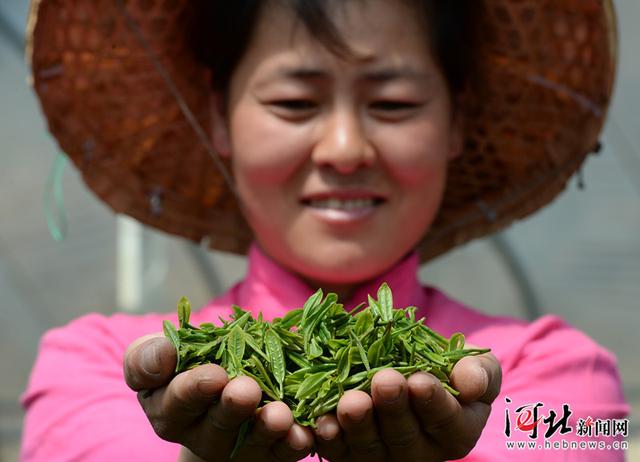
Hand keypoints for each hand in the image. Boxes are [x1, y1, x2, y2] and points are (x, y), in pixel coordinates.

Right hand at [123, 334, 313, 460]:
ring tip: (279, 414)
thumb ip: (147, 356)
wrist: (224, 382)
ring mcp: (240, 445)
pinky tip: (305, 431)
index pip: (175, 403)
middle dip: (232, 407)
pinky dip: (295, 440)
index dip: (192, 390)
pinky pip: (285, 450)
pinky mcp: (272, 450)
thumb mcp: (160, 356)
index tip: (214, 374)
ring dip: (267, 426)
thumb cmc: (186, 364)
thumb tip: (162, 355)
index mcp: (170, 410)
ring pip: (254, 439)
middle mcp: (203, 433)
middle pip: (217, 424)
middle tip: (245, 390)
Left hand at [313, 352, 500, 461]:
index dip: (434, 402)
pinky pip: (337, 449)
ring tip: (352, 401)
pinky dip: (329, 437)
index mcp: (454, 433)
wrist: (410, 370)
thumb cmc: (448, 370)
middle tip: (385, 380)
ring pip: (368, 445)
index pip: (447, 422)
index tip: (421, 381)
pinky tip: (323, 422)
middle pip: (404, 435)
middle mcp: (418, 451)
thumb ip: (481, 373)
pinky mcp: (348, 451)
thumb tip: (471, 383)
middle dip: (393, 407)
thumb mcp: (474, 367)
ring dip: (359, 424)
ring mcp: (380, 454)